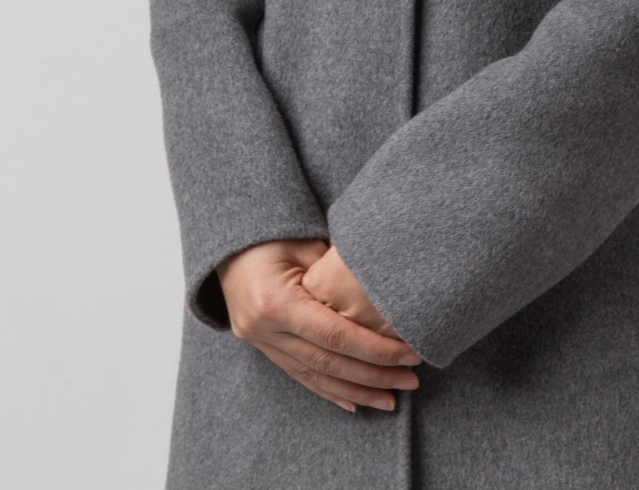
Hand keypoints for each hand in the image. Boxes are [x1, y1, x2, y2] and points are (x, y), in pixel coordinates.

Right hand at [216, 238, 421, 412]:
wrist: (228, 243)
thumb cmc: (272, 234)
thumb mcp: (306, 244)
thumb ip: (337, 274)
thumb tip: (383, 295)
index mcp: (276, 302)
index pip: (336, 336)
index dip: (376, 350)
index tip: (409, 354)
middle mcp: (264, 329)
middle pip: (328, 363)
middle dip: (373, 375)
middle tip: (410, 380)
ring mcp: (260, 342)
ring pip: (314, 377)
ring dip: (355, 391)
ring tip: (390, 400)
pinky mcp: (261, 347)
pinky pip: (299, 375)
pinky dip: (328, 390)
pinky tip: (353, 403)